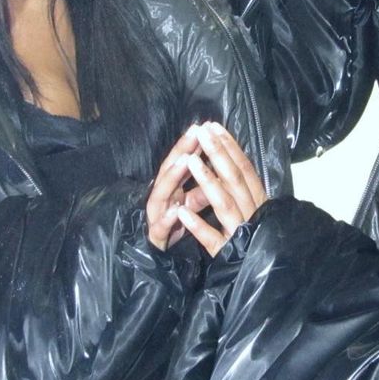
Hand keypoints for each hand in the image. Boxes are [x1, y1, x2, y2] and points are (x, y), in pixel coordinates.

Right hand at [146, 124, 209, 250]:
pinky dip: (168, 218)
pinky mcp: (155, 236)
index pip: (182, 160)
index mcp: (173, 186)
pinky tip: (177, 210)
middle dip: (182, 150)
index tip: (206, 126)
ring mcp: (155, 215)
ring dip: (174, 177)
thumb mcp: (196, 202)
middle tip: (195, 133)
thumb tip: (223, 169)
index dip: (192, 144)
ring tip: (186, 162)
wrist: (159, 253)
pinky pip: (161, 227)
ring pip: (162, 193)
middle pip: (170, 169)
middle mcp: (162, 196)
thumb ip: (206, 186)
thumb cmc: (177, 223)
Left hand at [177, 122, 267, 256]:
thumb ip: (245, 190)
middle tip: (201, 132)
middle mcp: (253, 212)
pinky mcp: (228, 254)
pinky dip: (198, 226)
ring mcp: (242, 233)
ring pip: (225, 204)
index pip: (245, 169)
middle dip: (217, 154)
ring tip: (191, 161)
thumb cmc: (258, 239)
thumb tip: (231, 160)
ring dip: (207, 182)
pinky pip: (213, 239)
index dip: (230, 148)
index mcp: (259, 201)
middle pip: (235, 179)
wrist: (269, 278)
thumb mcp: (256, 211)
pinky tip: (182, 214)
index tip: (214, 127)